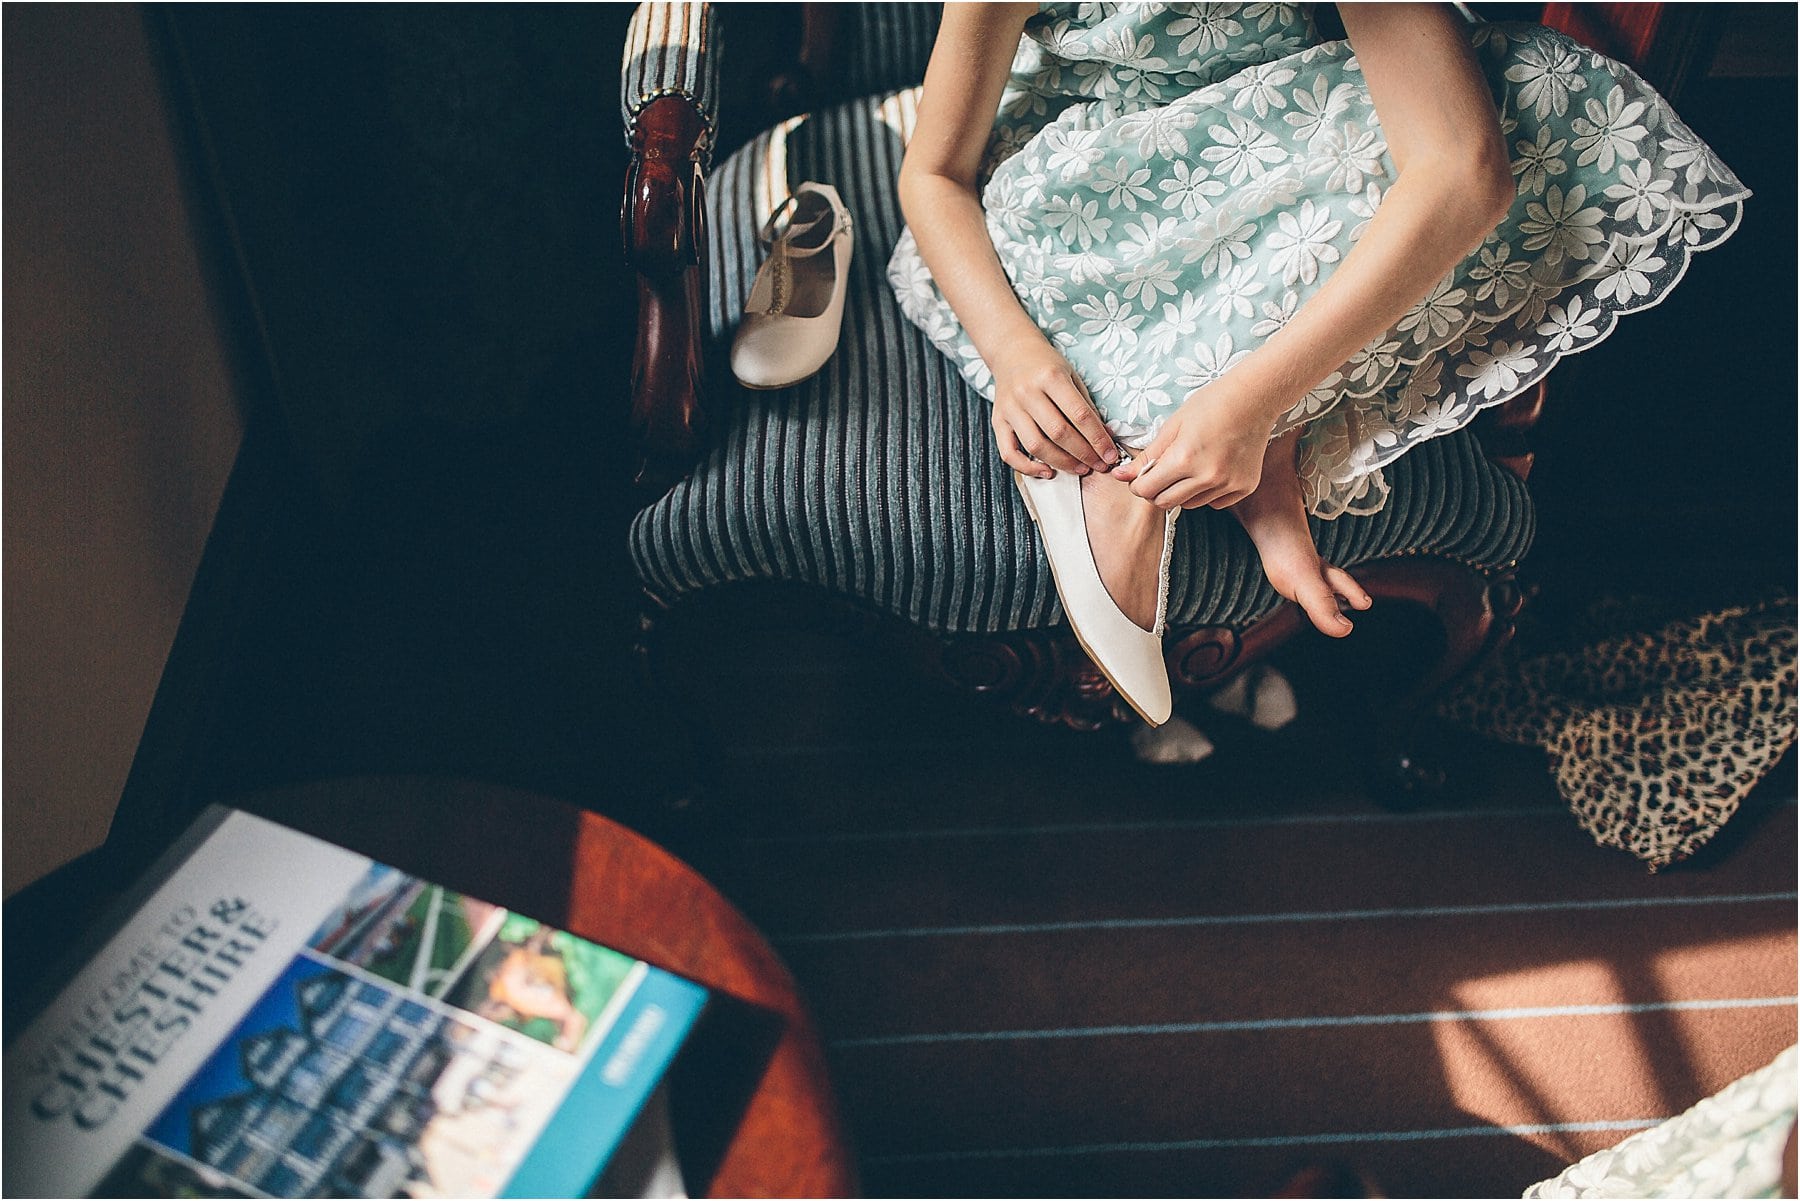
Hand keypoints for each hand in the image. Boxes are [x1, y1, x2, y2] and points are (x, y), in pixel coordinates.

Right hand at [989, 340, 1119, 478]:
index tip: (1110, 454)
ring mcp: (1010, 408)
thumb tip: (1104, 438)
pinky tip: (1047, 472)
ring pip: (1036, 445)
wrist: (1012, 353)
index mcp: (1050, 377)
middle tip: (1099, 465)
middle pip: (1059, 433)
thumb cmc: (1046, 366)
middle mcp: (1027, 392)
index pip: (1080, 415)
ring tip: (1080, 469)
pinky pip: (1009, 453)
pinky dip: (1027, 468)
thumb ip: (1086, 406)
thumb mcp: (1071, 376)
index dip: (1098, 439)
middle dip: (1084, 454)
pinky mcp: (998, 421)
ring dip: (1062, 463)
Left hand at [1112, 380, 1282, 509]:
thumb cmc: (1211, 404)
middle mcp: (1207, 477)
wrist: (1254, 398)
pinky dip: (1206, 492)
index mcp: (1185, 459)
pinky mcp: (1244, 487)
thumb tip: (1120, 475)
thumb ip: (1147, 456)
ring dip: (1181, 492)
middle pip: (1166, 502)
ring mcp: (1228, 484)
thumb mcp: (1173, 426)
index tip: (1139, 477)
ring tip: (1190, 465)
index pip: (1147, 490)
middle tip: (1160, 473)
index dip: (1138, 485)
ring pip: (1190, 504)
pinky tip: (1211, 469)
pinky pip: (1215, 502)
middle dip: (1156, 491)